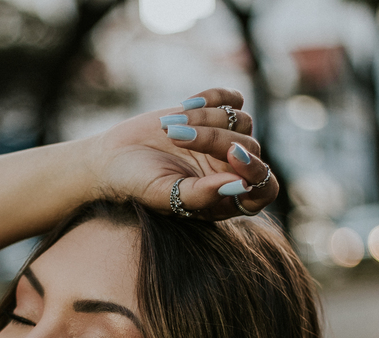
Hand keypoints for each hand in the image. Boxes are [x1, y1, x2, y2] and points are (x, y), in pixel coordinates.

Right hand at [85, 87, 277, 219]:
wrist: (113, 157)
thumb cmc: (137, 184)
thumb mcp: (165, 196)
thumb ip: (200, 196)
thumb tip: (239, 185)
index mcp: (226, 199)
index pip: (265, 190)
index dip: (257, 172)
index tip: (234, 155)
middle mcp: (232, 170)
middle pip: (250, 148)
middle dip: (213, 139)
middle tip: (176, 138)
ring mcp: (226, 142)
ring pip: (241, 121)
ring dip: (205, 119)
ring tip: (170, 128)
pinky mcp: (216, 115)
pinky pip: (233, 98)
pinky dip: (213, 97)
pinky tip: (185, 105)